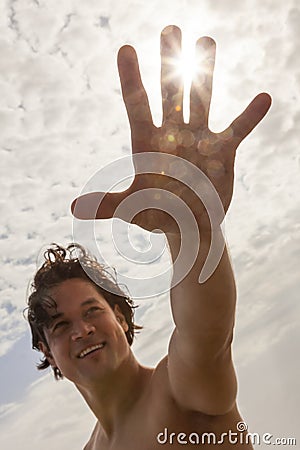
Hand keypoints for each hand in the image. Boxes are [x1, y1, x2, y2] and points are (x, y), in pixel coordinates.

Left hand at [71, 25, 270, 232]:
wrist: (187, 224)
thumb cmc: (156, 214)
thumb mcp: (131, 209)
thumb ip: (107, 204)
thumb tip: (75, 207)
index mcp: (147, 143)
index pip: (136, 105)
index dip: (131, 79)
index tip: (126, 49)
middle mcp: (172, 134)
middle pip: (169, 92)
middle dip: (169, 62)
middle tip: (169, 29)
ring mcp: (199, 139)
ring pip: (201, 99)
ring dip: (205, 72)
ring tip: (206, 41)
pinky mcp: (223, 151)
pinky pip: (238, 129)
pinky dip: (250, 117)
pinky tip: (263, 98)